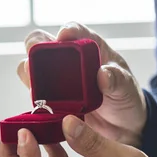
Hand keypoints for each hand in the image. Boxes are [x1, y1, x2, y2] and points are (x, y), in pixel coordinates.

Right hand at [17, 22, 146, 146]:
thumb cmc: (124, 98)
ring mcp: (54, 79)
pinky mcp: (47, 97)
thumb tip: (103, 74)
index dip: (67, 30)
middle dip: (34, 48)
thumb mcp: (127, 89)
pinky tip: (41, 105)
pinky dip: (33, 96)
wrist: (120, 126)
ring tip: (37, 88)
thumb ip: (118, 80)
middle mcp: (66, 59)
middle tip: (35, 62)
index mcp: (89, 48)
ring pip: (29, 67)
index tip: (63, 36)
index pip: (75, 31)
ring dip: (29, 74)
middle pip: (41, 43)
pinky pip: (33, 93)